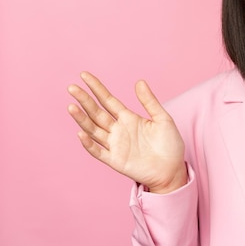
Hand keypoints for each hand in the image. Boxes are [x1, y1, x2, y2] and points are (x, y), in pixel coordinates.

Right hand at [68, 72, 186, 193]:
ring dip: (82, 119)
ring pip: (93, 130)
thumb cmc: (170, 144)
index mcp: (128, 118)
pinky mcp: (115, 160)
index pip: (108, 100)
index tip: (84, 75)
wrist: (173, 169)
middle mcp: (118, 130)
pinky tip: (81, 133)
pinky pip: (98, 152)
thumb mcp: (162, 119)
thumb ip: (150, 102)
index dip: (96, 88)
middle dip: (84, 100)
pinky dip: (89, 144)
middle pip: (97, 113)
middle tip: (72, 87)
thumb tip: (139, 81)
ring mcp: (115, 145)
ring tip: (71, 106)